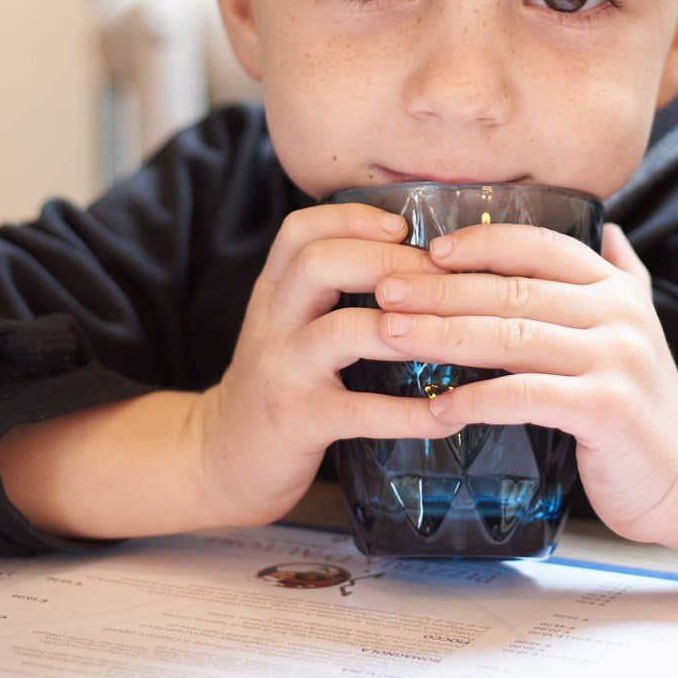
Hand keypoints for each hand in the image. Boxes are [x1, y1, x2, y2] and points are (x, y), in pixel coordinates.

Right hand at [191, 203, 457, 525]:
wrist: (223, 458)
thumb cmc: (278, 383)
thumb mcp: (287, 324)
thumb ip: (327, 290)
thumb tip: (416, 261)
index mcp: (273, 291)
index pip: (300, 231)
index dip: (353, 219)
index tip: (403, 226)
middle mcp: (272, 322)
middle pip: (320, 265)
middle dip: (388, 262)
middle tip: (444, 279)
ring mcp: (283, 371)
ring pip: (341, 331)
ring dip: (406, 328)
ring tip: (454, 335)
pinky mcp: (299, 421)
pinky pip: (361, 411)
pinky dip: (410, 414)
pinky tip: (450, 416)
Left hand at [368, 220, 677, 545]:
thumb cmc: (641, 404)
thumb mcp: (639, 327)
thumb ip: (621, 274)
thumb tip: (607, 226)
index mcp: (615, 288)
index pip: (539, 246)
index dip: (480, 243)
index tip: (425, 252)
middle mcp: (618, 314)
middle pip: (513, 291)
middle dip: (440, 289)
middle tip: (385, 290)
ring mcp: (614, 359)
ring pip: (512, 337)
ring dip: (444, 335)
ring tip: (392, 334)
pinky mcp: (605, 408)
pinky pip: (525, 396)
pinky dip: (476, 398)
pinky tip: (438, 406)